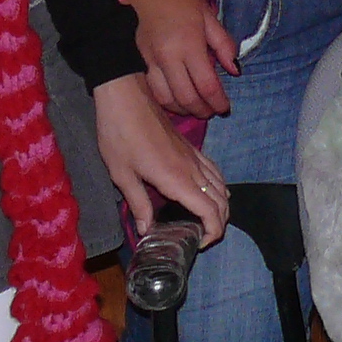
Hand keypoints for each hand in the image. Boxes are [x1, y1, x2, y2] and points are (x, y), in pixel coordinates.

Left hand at [96, 77, 228, 243]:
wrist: (125, 98)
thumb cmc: (119, 135)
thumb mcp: (122, 174)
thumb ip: (139, 204)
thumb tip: (147, 232)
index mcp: (177, 180)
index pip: (210, 212)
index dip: (212, 233)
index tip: (198, 244)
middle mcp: (193, 170)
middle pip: (222, 202)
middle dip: (219, 224)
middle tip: (200, 238)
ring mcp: (195, 157)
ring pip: (222, 186)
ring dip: (221, 207)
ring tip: (205, 221)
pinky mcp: (192, 148)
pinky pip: (215, 171)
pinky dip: (219, 187)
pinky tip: (210, 193)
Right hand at [128, 0, 237, 121]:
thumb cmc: (184, 0)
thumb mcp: (210, 17)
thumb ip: (224, 45)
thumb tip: (235, 70)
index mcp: (189, 45)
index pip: (206, 85)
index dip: (218, 101)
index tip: (225, 107)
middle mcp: (168, 57)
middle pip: (186, 98)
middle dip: (202, 110)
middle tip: (212, 111)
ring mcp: (152, 61)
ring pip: (166, 99)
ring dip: (183, 109)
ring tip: (196, 108)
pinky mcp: (142, 61)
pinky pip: (154, 90)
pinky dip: (167, 100)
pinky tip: (178, 99)